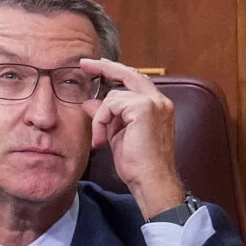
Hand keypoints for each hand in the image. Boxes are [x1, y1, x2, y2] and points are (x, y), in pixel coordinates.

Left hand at [80, 58, 184, 218]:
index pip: (135, 81)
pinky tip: (102, 139)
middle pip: (129, 73)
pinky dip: (101, 121)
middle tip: (84, 64)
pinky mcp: (144, 109)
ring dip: (101, 117)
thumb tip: (90, 103)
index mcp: (158, 107)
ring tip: (100, 139)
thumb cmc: (139, 166)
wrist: (151, 182)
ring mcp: (154, 103)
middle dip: (104, 67)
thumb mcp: (117, 136)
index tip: (97, 67)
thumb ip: (107, 117)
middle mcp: (160, 101)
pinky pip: (111, 104)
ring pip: (115, 95)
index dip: (116, 72)